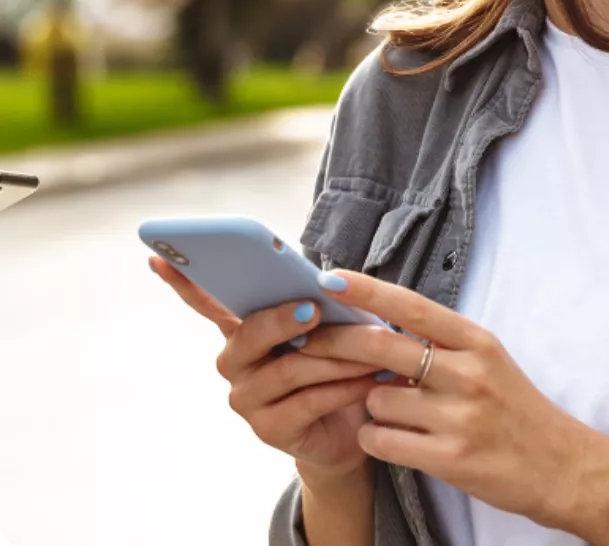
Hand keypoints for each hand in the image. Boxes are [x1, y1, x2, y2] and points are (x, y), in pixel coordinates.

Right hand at [147, 256, 380, 477]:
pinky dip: (343, 387)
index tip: (159, 255)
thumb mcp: (328, 327)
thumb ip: (314, 303)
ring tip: (372, 347)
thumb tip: (323, 280)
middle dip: (282, 319)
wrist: (351, 425)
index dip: (184, 281)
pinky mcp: (270, 431)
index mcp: (245, 330)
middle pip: (249, 335)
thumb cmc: (336, 363)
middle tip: (313, 309)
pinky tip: (368, 379)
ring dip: (336, 355)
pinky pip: (308, 402)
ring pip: (288, 368)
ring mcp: (248, 400)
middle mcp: (236, 363)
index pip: (208, 302)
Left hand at [298, 269, 598, 530]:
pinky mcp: (450, 458)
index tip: (328, 278)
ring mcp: (459, 415)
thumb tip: (379, 332)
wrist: (560, 465)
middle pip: (381, 348)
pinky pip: (382, 441)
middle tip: (309, 344)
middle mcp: (467, 371)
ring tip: (396, 415)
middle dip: (336, 345)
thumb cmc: (515, 408)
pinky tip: (392, 440)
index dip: (366, 290)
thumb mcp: (487, 360)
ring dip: (371, 407)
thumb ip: (440, 345)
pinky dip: (376, 439)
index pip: (411, 306)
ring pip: (377, 400)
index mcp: (476, 340)